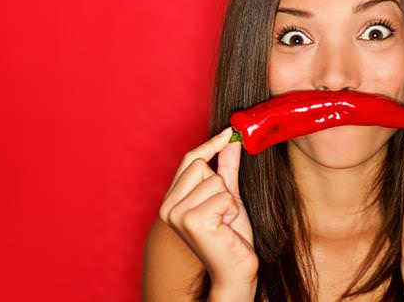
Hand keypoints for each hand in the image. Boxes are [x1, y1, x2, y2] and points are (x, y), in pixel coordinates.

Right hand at [158, 127, 257, 288]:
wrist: (235, 270)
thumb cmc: (230, 236)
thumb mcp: (228, 195)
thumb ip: (226, 168)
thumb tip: (231, 139)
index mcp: (171, 200)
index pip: (189, 159)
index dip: (210, 144)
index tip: (229, 132)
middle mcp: (168, 207)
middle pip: (201, 166)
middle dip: (221, 184)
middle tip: (223, 210)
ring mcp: (178, 214)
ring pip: (215, 181)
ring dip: (228, 200)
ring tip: (224, 221)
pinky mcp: (193, 221)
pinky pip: (223, 195)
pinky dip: (231, 209)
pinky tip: (226, 227)